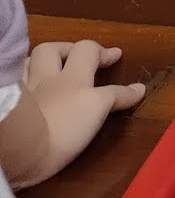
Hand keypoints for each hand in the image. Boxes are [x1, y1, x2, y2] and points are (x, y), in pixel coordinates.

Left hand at [1, 41, 146, 187]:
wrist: (19, 148)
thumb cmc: (63, 126)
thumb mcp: (96, 109)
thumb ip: (116, 96)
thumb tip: (139, 89)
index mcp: (72, 78)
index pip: (89, 53)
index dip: (105, 54)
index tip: (116, 56)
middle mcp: (46, 79)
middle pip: (53, 50)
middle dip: (68, 49)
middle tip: (80, 57)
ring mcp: (24, 92)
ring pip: (29, 65)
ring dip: (41, 63)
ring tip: (51, 70)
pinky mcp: (12, 107)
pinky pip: (16, 85)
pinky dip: (24, 82)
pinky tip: (30, 89)